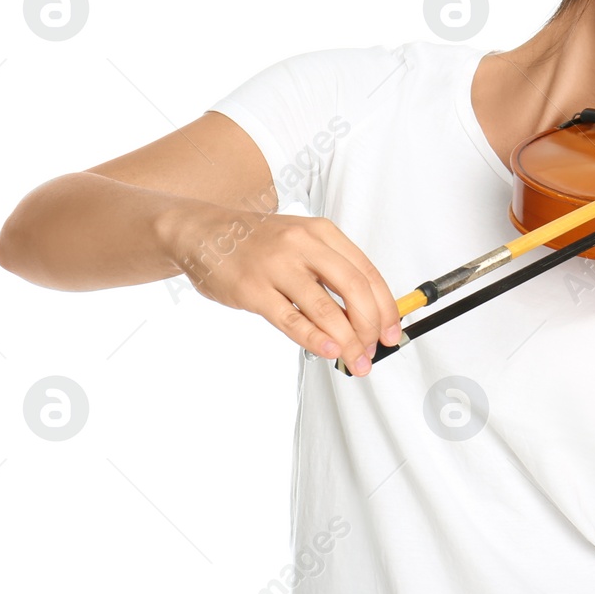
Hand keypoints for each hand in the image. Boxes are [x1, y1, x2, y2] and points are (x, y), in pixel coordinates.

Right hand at [166, 206, 399, 375]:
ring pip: (326, 309)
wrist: (203, 232)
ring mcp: (277, 266)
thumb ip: (331, 272)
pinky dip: (315, 338)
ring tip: (355, 361)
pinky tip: (331, 351)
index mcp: (322, 233)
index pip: (368, 273)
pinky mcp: (253, 289)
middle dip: (371, 326)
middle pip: (354, 289)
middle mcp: (304, 245)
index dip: (386, 308)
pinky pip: (291, 319)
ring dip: (348, 341)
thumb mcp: (302, 242)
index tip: (392, 332)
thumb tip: (363, 316)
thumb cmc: (257, 242)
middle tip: (374, 351)